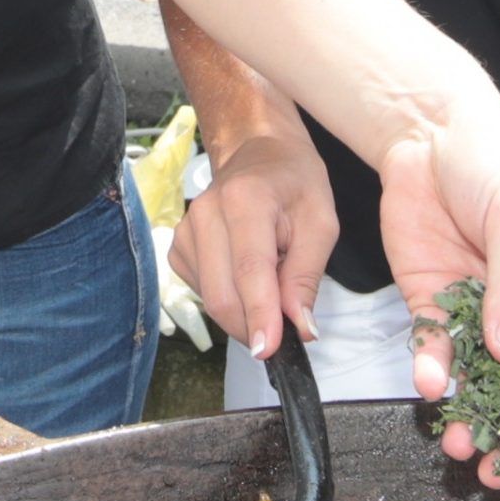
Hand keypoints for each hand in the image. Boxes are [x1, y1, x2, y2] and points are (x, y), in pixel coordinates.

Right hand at [168, 123, 337, 358]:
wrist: (257, 149)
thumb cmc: (294, 181)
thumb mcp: (321, 221)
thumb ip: (307, 276)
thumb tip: (300, 327)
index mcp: (246, 200)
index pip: (250, 270)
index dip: (259, 316)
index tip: (267, 351)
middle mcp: (206, 213)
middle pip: (222, 294)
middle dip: (253, 325)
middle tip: (285, 332)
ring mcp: (186, 230)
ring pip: (210, 299)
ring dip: (244, 311)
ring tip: (271, 282)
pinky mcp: (178, 246)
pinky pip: (202, 291)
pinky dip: (228, 297)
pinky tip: (246, 277)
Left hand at [378, 103, 499, 483]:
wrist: (426, 130)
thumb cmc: (495, 160)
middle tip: (493, 468)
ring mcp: (479, 312)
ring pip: (481, 382)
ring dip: (471, 416)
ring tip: (455, 442)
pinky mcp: (435, 304)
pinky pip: (437, 351)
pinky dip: (433, 372)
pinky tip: (429, 384)